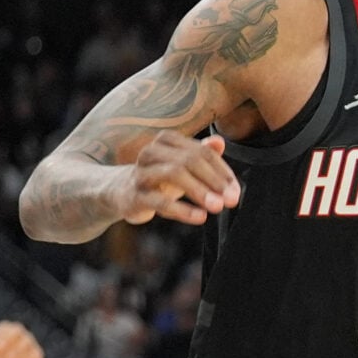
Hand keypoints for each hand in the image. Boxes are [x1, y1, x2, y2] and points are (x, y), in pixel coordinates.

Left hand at [0, 321, 45, 357]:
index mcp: (9, 329)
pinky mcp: (37, 354)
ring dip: (16, 352)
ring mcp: (30, 343)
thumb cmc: (0, 355)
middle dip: (9, 340)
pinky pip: (33, 355)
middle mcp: (21, 334)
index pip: (5, 328)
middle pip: (18, 331)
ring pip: (26, 343)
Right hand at [125, 130, 240, 224]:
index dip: (222, 171)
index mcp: (167, 141)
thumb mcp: (182, 166)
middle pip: (189, 160)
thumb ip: (202, 155)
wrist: (121, 193)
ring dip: (199, 191)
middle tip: (232, 200)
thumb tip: (220, 142)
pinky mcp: (134, 195)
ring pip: (174, 174)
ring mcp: (141, 172)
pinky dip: (182, 209)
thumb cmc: (160, 178)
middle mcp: (152, 151)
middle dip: (214, 180)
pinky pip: (159, 201)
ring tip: (218, 207)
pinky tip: (200, 217)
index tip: (236, 191)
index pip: (202, 152)